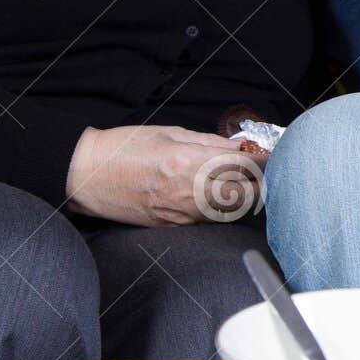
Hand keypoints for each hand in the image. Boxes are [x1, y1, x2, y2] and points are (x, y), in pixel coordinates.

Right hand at [65, 125, 261, 225]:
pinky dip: (224, 209)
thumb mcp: (169, 132)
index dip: (264, 161)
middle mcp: (190, 193)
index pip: (244, 166)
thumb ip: (209, 142)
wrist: (87, 176)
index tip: (272, 156)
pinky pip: (212, 220)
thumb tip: (239, 146)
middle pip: (247, 195)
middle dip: (260, 183)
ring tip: (245, 182)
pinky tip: (221, 196)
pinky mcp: (175, 226)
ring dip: (245, 198)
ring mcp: (183, 214)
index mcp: (190, 163)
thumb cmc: (123, 149)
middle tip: (263, 171)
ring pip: (232, 212)